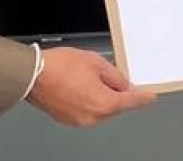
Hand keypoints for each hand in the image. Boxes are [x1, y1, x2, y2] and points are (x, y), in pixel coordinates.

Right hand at [26, 47, 156, 126]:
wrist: (32, 75)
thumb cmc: (59, 67)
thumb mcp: (95, 62)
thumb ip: (114, 75)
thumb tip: (123, 84)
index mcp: (104, 103)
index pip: (132, 101)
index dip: (143, 97)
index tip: (150, 97)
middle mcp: (93, 117)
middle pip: (115, 106)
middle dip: (116, 93)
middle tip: (108, 77)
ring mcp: (80, 120)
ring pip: (100, 109)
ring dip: (100, 96)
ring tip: (86, 78)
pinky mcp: (68, 120)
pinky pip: (86, 111)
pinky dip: (87, 101)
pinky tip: (78, 86)